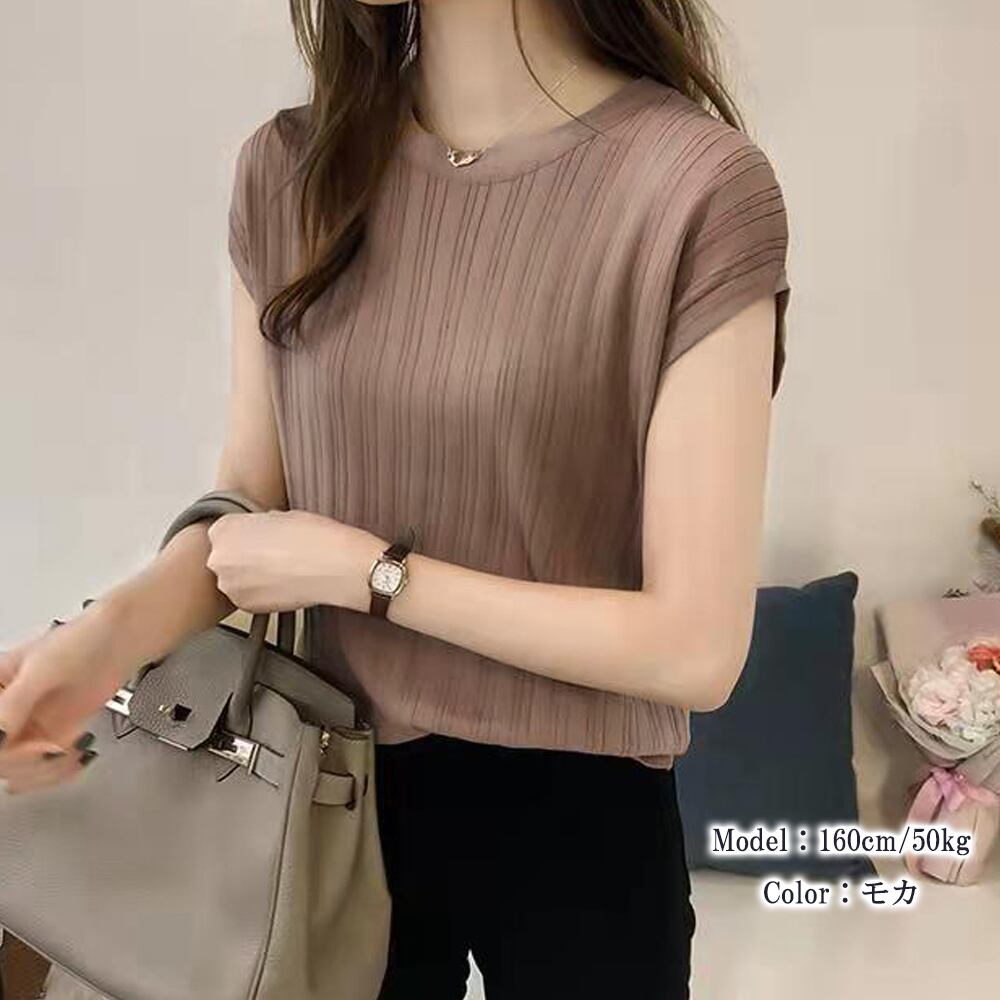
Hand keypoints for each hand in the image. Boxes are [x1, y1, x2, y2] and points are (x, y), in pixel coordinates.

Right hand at [0, 604, 127, 794]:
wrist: (121, 643)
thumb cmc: (82, 640)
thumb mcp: (41, 670)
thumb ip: (13, 704)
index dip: (1, 745)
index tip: (14, 742)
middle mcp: (4, 712)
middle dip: (24, 758)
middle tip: (52, 745)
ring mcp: (26, 727)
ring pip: (15, 771)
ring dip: (44, 770)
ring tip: (66, 749)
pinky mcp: (50, 738)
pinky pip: (41, 770)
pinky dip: (59, 771)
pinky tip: (77, 755)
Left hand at [205, 508, 385, 613]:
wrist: (334, 566)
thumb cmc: (313, 536)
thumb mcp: (280, 515)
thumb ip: (259, 526)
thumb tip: (261, 534)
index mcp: (224, 529)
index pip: (225, 531)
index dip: (245, 534)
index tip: (260, 538)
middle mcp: (219, 559)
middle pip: (226, 557)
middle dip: (244, 557)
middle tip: (272, 556)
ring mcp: (230, 587)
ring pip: (237, 580)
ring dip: (252, 577)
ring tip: (281, 571)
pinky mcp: (246, 608)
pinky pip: (249, 598)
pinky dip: (262, 594)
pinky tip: (284, 585)